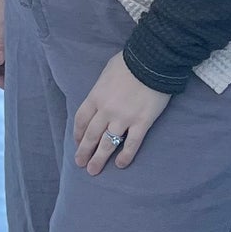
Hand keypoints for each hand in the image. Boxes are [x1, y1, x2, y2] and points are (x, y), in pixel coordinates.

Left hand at [74, 51, 169, 172]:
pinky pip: (131, 144)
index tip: (78, 143)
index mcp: (95, 97)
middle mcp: (106, 110)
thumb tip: (100, 98)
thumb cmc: (129, 62)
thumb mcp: (106, 73)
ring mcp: (123, 118)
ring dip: (99, 158)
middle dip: (84, 151)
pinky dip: (125, 156)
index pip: (81, 120)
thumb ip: (101, 89)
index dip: (78, 134)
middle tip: (80, 164)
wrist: (152, 60)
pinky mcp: (141, 122)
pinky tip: (120, 165)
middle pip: (91, 135)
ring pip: (107, 143)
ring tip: (93, 170)